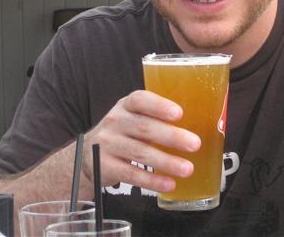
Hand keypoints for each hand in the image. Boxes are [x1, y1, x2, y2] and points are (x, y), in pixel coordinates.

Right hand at [83, 90, 200, 192]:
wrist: (86, 156)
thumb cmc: (122, 133)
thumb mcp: (132, 118)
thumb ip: (155, 118)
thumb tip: (196, 122)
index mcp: (125, 106)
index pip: (139, 100)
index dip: (158, 105)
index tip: (178, 113)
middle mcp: (115, 122)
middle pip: (143, 127)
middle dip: (171, 136)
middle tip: (195, 144)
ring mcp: (107, 144)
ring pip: (140, 152)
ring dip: (166, 161)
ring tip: (187, 168)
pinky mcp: (105, 166)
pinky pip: (132, 174)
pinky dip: (152, 180)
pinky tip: (169, 184)